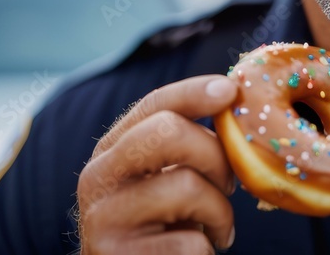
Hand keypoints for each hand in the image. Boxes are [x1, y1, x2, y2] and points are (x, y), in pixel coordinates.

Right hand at [77, 75, 239, 253]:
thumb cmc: (159, 225)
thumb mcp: (161, 178)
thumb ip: (182, 146)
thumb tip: (231, 104)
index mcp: (111, 149)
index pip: (152, 105)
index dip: (193, 92)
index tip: (229, 91)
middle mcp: (98, 176)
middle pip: (168, 133)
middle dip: (215, 154)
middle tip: (229, 183)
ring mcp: (104, 218)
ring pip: (188, 186)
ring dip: (221, 212)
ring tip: (219, 228)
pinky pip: (190, 242)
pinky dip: (209, 249)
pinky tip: (201, 251)